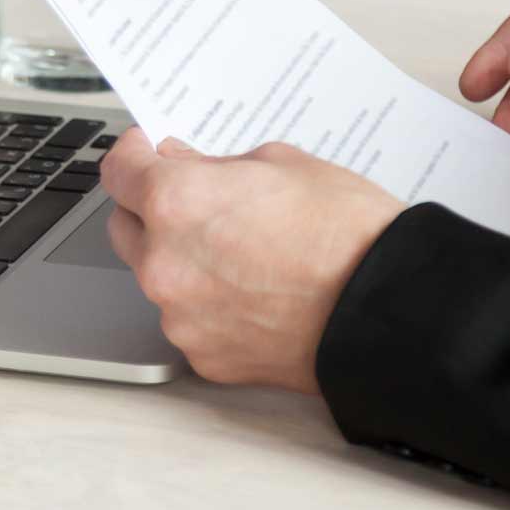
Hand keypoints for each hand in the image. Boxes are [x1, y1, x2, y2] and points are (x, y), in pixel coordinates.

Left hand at [99, 131, 402, 393]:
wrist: (390, 309)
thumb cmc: (347, 232)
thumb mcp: (280, 164)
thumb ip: (214, 164)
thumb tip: (181, 164)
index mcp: (176, 202)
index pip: (118, 170)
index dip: (133, 154)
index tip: (146, 151)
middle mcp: (164, 263)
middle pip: (125, 227)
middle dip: (150, 210)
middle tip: (196, 201)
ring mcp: (181, 317)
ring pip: (157, 278)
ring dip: (181, 261)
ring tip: (242, 253)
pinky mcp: (205, 357)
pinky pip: (189, 321)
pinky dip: (208, 306)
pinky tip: (254, 293)